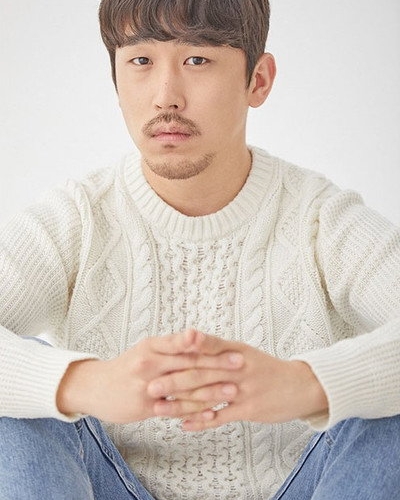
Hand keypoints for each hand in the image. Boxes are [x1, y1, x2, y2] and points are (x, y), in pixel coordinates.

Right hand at [56, 329, 243, 422]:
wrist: (97, 387)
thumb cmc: (128, 366)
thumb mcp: (147, 349)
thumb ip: (172, 346)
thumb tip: (199, 339)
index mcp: (153, 345)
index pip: (186, 344)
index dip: (210, 346)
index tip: (233, 348)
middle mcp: (150, 363)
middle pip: (189, 364)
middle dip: (217, 365)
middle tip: (241, 365)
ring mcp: (147, 385)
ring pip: (185, 388)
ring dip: (211, 389)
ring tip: (233, 390)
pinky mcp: (145, 406)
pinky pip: (175, 409)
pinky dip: (195, 412)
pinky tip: (212, 413)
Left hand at [148, 333, 327, 430]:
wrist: (299, 385)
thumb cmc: (265, 368)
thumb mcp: (244, 352)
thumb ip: (218, 349)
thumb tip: (189, 343)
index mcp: (235, 349)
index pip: (207, 345)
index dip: (184, 348)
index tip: (161, 351)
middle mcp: (238, 366)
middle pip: (202, 372)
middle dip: (174, 380)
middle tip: (151, 385)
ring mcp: (244, 388)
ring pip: (207, 396)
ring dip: (181, 404)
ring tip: (159, 408)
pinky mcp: (249, 408)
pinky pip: (221, 416)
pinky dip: (201, 421)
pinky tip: (184, 425)